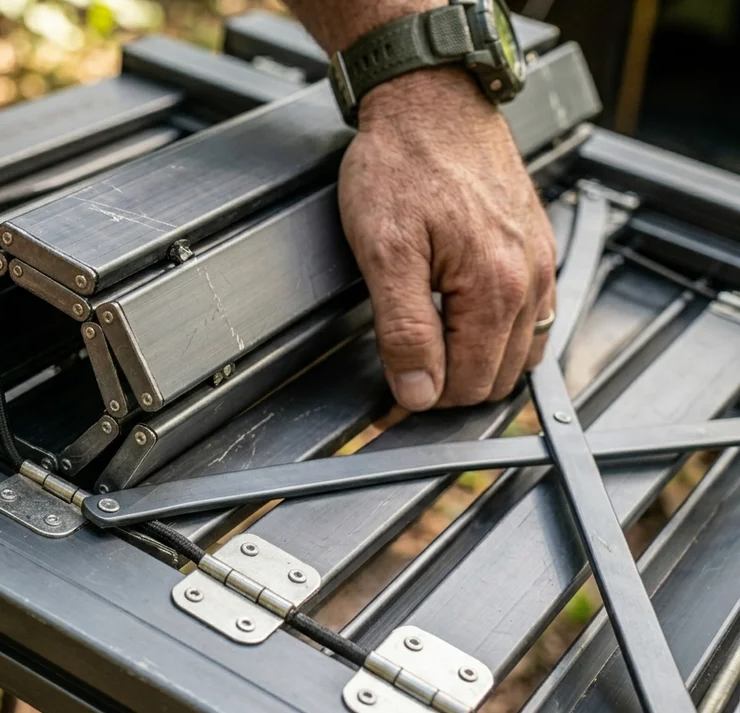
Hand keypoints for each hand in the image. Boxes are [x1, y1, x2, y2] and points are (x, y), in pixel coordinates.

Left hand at [339, 67, 555, 409]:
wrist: (430, 101)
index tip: (389, 398)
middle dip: (451, 387)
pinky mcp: (536, 248)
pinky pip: (531, 317)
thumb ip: (404, 329)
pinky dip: (498, 335)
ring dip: (477, 364)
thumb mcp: (385, 251)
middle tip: (403, 374)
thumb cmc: (403, 163)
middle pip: (499, 376)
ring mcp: (539, 262)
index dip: (424, 399)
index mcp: (495, 287)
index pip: (470, 384)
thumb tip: (418, 392)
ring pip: (520, 352)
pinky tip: (462, 325)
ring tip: (430, 352)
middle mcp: (530, 279)